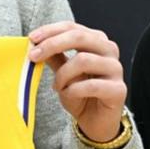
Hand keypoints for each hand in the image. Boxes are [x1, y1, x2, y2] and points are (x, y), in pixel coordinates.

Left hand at [28, 21, 125, 142]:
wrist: (95, 121)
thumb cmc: (79, 93)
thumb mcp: (62, 71)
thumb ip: (53, 56)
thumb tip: (35, 42)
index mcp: (96, 40)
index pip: (72, 27)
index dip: (50, 31)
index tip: (31, 38)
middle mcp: (109, 50)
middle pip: (79, 37)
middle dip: (52, 44)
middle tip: (34, 56)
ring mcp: (116, 69)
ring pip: (84, 60)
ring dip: (63, 74)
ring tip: (57, 86)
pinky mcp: (118, 89)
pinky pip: (91, 85)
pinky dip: (73, 90)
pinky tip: (67, 94)